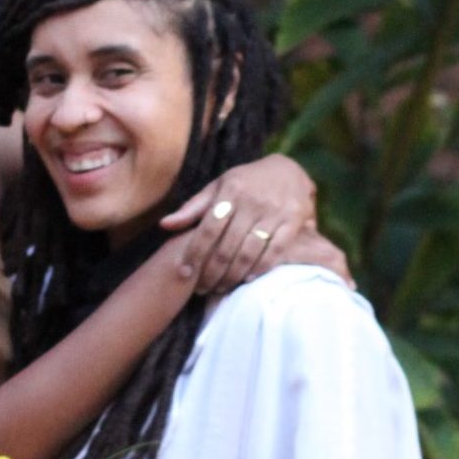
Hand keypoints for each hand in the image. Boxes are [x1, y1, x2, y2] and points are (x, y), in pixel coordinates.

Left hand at [163, 153, 345, 292]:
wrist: (289, 170)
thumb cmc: (245, 182)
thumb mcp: (219, 187)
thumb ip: (193, 208)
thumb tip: (164, 225)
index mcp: (231, 190)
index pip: (208, 228)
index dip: (194, 253)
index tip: (183, 272)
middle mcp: (253, 201)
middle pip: (227, 246)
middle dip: (212, 272)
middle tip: (202, 288)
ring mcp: (275, 211)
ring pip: (249, 253)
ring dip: (233, 276)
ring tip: (220, 287)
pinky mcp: (294, 221)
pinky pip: (275, 252)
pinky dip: (260, 268)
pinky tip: (247, 279)